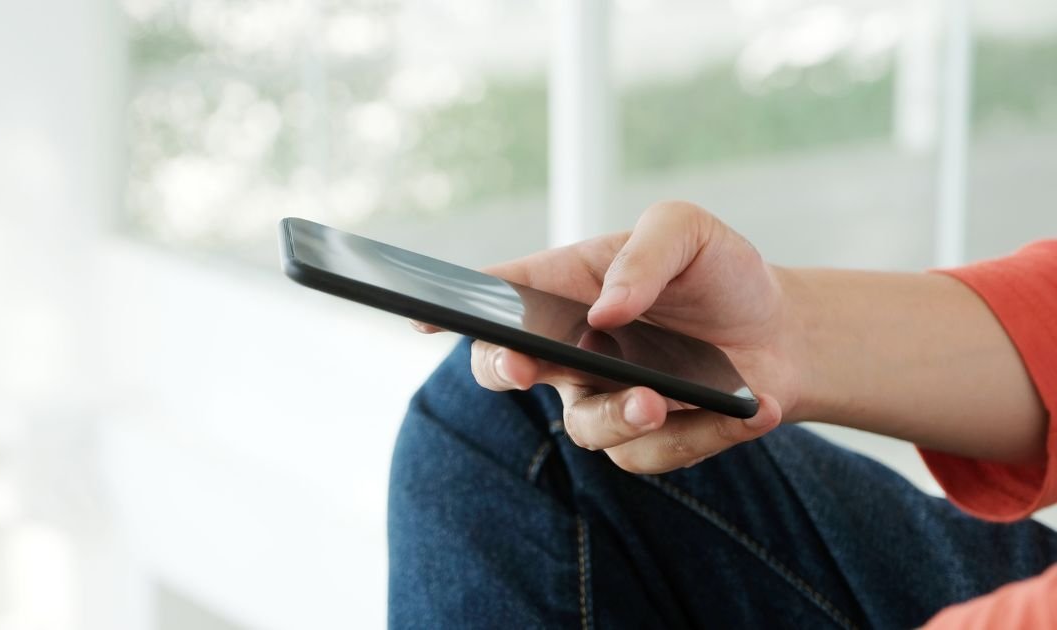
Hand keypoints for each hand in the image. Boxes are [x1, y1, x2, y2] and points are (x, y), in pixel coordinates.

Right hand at [419, 201, 804, 473]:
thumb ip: (645, 253)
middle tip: (522, 364)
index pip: (496, 297)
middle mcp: (568, 349)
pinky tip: (747, 408)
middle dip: (503, 369)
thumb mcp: (688, 231)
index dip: (451, 306)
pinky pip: (650, 453)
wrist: (783, 332)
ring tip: (661, 399)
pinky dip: (703, 433)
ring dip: (618, 414)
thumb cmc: (718, 271)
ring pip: (583, 425)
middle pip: (505, 370)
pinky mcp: (644, 440)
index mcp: (564, 288)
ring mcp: (601, 398)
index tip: (421, 313)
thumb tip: (604, 310)